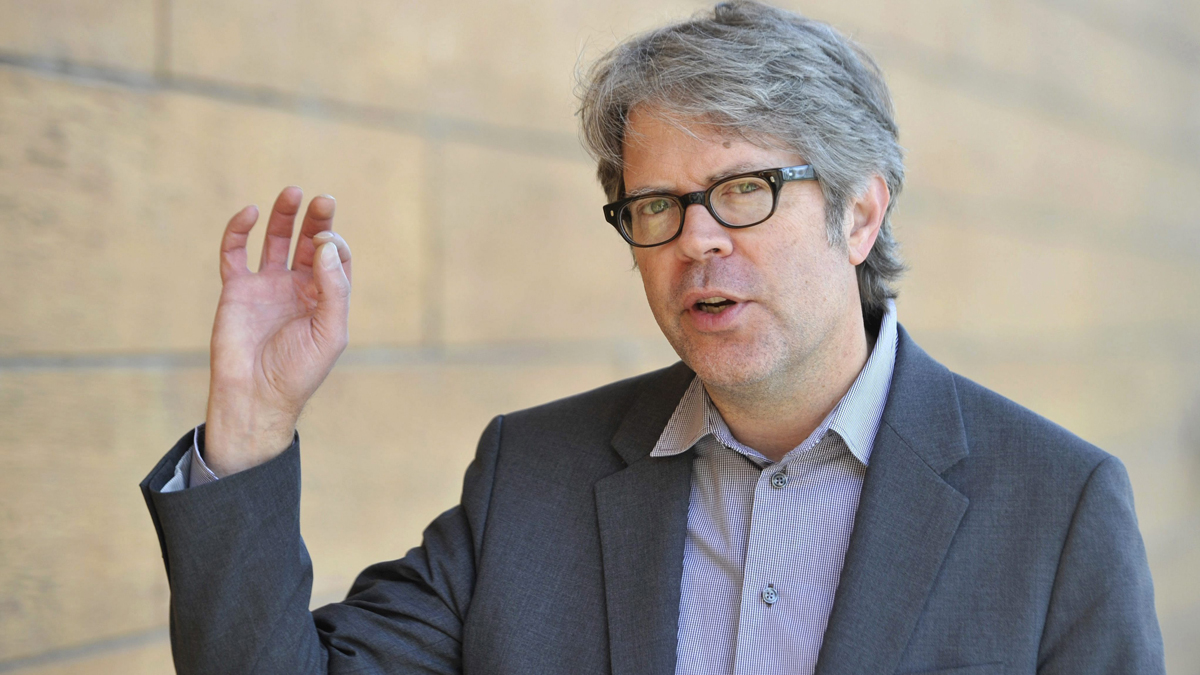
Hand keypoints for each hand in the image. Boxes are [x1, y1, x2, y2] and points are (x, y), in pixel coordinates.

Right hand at [203, 187, 351, 476]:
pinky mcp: (236, 289)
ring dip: (284, 216)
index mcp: (325, 298)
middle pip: (308, 242)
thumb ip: (333, 288)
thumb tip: (325, 245)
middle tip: (323, 200)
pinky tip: (250, 213)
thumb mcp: (330, 332)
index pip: (335, 258)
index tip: (325, 245)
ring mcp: (266, 286)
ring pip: (276, 240)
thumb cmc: (298, 370)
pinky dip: (239, 230)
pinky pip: (235, 252)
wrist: (255, 396)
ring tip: (293, 192)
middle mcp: (298, 288)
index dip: (334, 244)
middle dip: (317, 220)